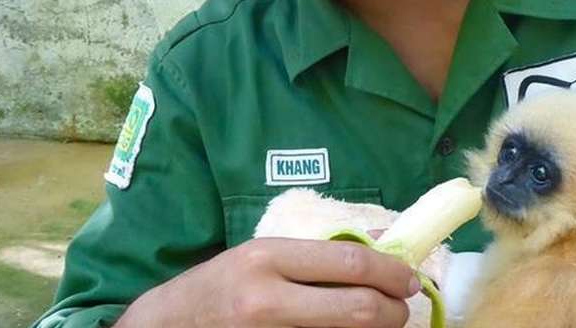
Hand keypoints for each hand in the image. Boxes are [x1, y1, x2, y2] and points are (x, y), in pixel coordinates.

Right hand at [116, 237, 419, 326]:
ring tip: (379, 323)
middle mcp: (268, 300)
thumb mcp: (257, 258)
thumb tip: (378, 256)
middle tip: (402, 308)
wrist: (166, 327)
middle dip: (395, 311)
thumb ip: (310, 259)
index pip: (351, 263)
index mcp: (266, 259)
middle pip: (361, 309)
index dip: (392, 272)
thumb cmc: (216, 288)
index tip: (409, 278)